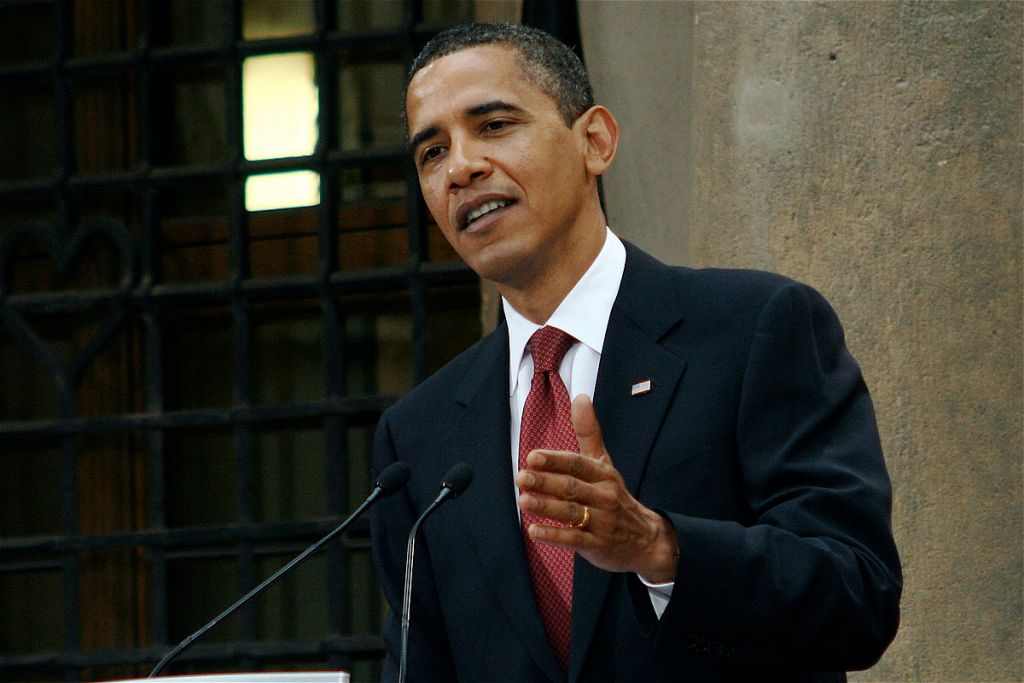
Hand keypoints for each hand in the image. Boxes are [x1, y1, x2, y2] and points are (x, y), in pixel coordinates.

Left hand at [515, 395, 679, 582]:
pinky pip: (574, 539)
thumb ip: (589, 433)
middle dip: (546, 482)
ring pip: (572, 513)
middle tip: (522, 477)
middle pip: (572, 487)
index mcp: (603, 474)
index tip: (533, 456)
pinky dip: (554, 535)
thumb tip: (580, 397)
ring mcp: (601, 522)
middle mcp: (603, 496)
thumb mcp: (604, 464)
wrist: (644, 538)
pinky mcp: (597, 545)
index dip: (555, 460)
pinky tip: (534, 531)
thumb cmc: (615, 497)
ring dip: (547, 507)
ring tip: (524, 501)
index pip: (578, 464)